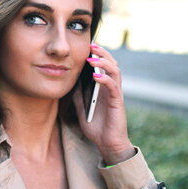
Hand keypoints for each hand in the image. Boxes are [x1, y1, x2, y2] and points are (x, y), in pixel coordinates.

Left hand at [73, 44, 134, 164]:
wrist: (107, 144)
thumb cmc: (97, 127)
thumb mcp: (82, 109)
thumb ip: (78, 96)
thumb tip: (70, 83)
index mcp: (104, 87)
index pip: (103, 65)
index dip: (97, 54)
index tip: (86, 45)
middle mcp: (111, 88)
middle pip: (111, 63)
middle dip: (102, 52)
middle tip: (91, 44)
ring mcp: (115, 94)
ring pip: (115, 71)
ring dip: (103, 62)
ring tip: (92, 57)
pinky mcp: (117, 102)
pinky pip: (113, 87)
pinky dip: (105, 79)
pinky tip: (95, 76)